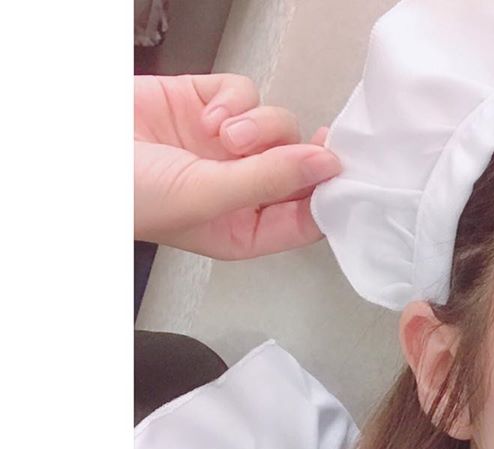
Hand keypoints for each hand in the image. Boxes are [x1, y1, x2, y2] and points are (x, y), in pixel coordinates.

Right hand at [134, 73, 342, 258]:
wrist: (74, 148)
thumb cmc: (129, 195)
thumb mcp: (208, 197)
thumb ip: (270, 181)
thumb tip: (326, 166)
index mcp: (246, 229)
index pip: (306, 217)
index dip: (327, 195)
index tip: (338, 171)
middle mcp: (242, 190)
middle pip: (300, 168)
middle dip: (295, 156)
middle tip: (292, 148)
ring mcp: (226, 147)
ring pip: (278, 127)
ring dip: (260, 128)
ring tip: (224, 136)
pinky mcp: (208, 106)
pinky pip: (246, 94)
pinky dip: (234, 100)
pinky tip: (209, 115)